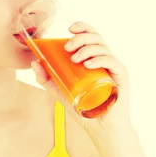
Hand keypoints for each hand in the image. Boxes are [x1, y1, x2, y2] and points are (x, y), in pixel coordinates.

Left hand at [31, 21, 130, 135]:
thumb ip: (47, 79)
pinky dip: (100, 60)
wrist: (101, 128)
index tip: (69, 28)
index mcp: (93, 60)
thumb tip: (34, 62)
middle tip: (67, 48)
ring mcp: (113, 68)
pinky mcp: (121, 78)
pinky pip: (112, 62)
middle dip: (81, 38)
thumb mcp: (61, 92)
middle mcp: (105, 61)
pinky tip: (89, 65)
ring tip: (75, 59)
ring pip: (103, 48)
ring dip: (88, 49)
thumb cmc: (85, 109)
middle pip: (96, 38)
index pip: (91, 36)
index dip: (82, 27)